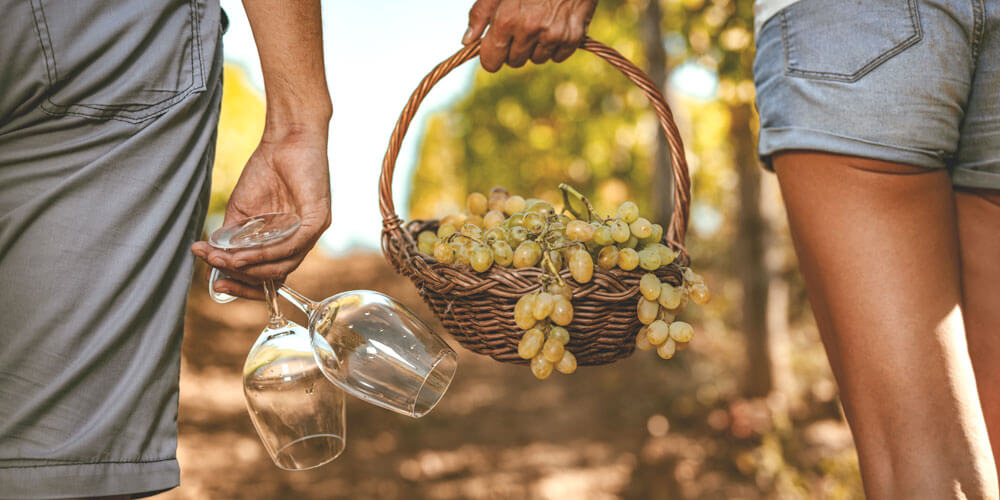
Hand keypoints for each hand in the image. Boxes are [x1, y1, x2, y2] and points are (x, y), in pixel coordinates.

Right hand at [191, 129, 330, 299]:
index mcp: (283, 242)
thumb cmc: (266, 171)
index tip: (216, 284)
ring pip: (283, 265)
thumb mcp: (241, 210)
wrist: (286, 139)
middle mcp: (300, 242)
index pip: (268, 277)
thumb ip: (232, 237)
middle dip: (242, 281)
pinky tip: (244, 254)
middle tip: (216, 277)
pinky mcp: (318, 220)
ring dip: (251, 268)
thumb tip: (216, 262)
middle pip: (275, 277)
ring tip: (225, 263)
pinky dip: (267, 253)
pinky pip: (292, 245)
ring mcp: (312, 233)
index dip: (242, 285)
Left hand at [462, 0, 597, 72]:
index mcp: (507, 20)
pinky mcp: (573, 36)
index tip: (494, 49)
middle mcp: (529, 30)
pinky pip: (558, 56)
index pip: (491, 61)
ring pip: (536, 59)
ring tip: (540, 21)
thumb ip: (480, 13)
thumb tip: (467, 40)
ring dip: (535, 47)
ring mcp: (553, 35)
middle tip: (520, 26)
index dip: (491, 56)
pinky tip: (555, 24)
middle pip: (514, 61)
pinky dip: (555, 46)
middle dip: (513, 49)